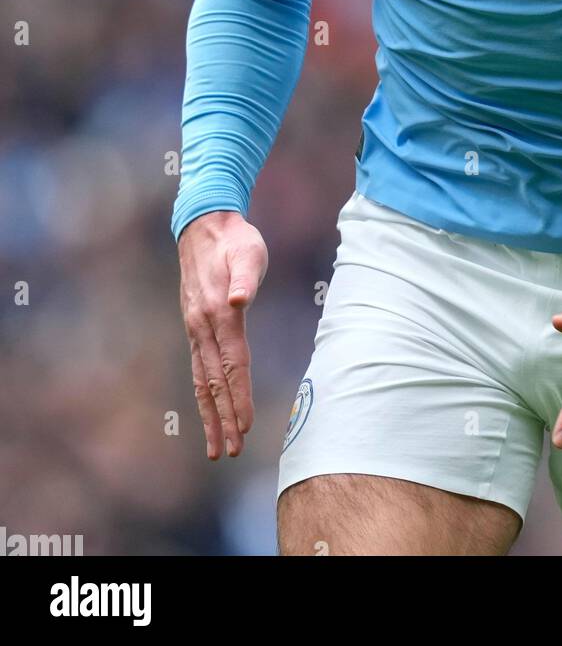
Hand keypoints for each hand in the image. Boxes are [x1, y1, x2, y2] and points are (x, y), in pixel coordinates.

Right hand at [178, 211, 267, 460]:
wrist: (205, 226)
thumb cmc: (235, 240)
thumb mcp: (248, 252)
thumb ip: (244, 278)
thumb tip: (239, 299)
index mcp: (219, 313)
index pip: (233, 364)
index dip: (240, 397)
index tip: (247, 427)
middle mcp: (203, 326)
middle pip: (214, 382)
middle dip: (224, 419)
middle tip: (230, 452)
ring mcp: (195, 328)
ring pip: (202, 381)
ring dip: (210, 415)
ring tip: (216, 447)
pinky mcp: (195, 327)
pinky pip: (199, 368)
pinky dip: (203, 395)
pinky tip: (208, 411)